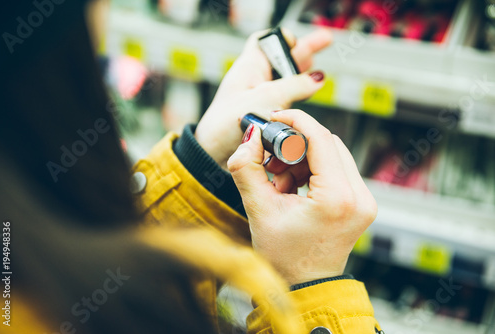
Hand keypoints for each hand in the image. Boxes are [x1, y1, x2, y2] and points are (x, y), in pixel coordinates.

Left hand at [195, 29, 331, 167]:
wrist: (213, 153)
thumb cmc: (226, 123)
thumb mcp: (267, 98)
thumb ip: (295, 86)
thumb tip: (317, 79)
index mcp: (250, 66)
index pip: (265, 41)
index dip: (282, 39)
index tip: (297, 42)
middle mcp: (255, 80)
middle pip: (282, 58)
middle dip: (303, 50)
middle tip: (325, 41)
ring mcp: (259, 98)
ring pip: (285, 80)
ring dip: (302, 75)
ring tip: (320, 70)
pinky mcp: (263, 116)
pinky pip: (284, 101)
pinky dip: (297, 97)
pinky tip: (307, 96)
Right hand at [227, 109, 377, 284]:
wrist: (306, 287)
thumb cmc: (285, 258)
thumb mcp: (259, 211)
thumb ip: (247, 169)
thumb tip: (249, 137)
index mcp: (337, 199)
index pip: (320, 138)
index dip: (295, 121)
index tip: (274, 117)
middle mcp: (359, 197)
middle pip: (328, 143)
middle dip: (296, 142)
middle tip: (270, 155)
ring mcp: (364, 200)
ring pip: (333, 153)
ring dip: (303, 156)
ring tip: (279, 178)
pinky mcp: (361, 203)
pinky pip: (338, 168)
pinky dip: (313, 168)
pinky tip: (293, 185)